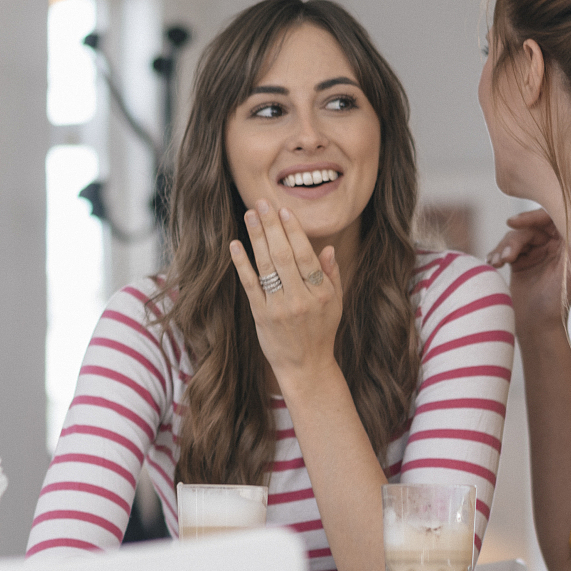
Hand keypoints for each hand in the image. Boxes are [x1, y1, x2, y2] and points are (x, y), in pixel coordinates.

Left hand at [230, 202, 343, 388]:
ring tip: (250, 215)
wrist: (306, 366)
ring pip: (266, 266)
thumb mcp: (335, 304)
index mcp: (321, 293)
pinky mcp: (261, 316)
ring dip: (256, 238)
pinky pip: (250, 285)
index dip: (294, 231)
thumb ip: (331, 275)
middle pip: (284, 255)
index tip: (283, 211)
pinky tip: (236, 244)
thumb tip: (327, 248)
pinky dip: (242, 263)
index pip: (306, 255)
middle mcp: (301, 299)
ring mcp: (279, 307)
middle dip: (272, 227)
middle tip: (262, 204)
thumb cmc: (321, 332)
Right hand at [488, 209, 570, 334]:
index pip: (552, 219)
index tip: (513, 222)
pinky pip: (506, 248)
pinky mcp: (520, 262)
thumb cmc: (555, 303)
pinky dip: (497, 253)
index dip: (532, 217)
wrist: (536, 328)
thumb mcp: (567, 270)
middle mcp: (554, 247)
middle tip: (506, 257)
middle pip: (530, 228)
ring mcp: (536, 254)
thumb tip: (564, 217)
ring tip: (498, 263)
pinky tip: (493, 263)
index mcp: (569, 247)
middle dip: (514, 240)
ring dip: (503, 248)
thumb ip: (568, 243)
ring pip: (515, 237)